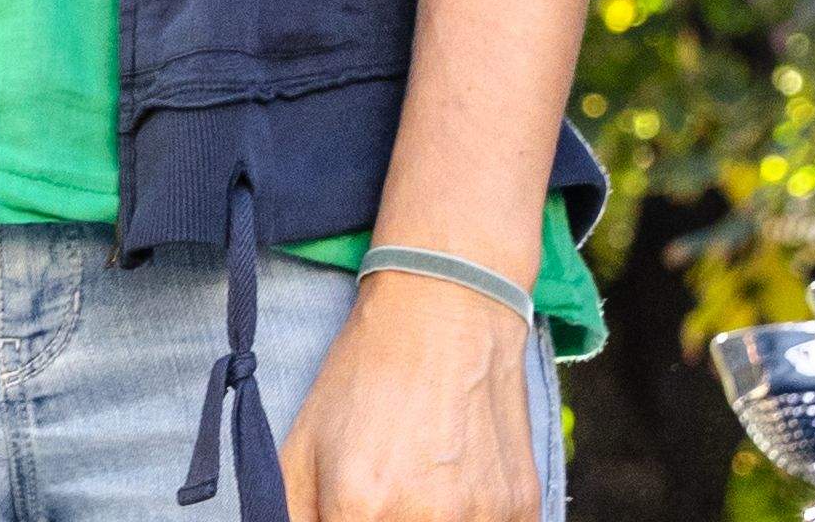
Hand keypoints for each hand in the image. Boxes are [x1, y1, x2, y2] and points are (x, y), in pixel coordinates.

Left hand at [283, 268, 544, 521]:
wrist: (446, 314)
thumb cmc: (367, 374)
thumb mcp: (301, 441)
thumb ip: (289, 512)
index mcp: (361, 506)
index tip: (347, 511)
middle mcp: (428, 520)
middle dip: (383, 521)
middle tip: (383, 495)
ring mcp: (484, 517)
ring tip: (421, 485)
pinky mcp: (525, 508)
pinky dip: (471, 518)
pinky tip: (458, 483)